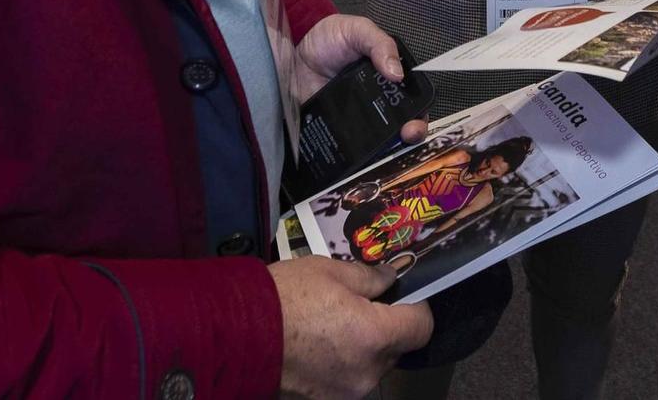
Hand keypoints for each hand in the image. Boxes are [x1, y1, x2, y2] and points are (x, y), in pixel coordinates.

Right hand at [272, 258, 432, 399]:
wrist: (236, 334)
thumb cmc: (284, 297)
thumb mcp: (330, 270)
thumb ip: (369, 277)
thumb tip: (390, 279)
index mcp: (375, 336)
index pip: (421, 328)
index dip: (417, 308)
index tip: (403, 295)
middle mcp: (368, 371)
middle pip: (396, 349)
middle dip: (385, 327)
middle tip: (360, 304)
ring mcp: (346, 391)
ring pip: (371, 366)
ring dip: (363, 347)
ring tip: (331, 325)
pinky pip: (348, 378)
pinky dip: (342, 363)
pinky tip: (317, 345)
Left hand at [292, 15, 427, 143]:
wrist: (293, 52)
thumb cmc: (328, 37)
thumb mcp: (357, 30)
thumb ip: (379, 44)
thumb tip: (397, 72)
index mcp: (387, 77)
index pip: (410, 98)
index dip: (418, 112)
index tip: (415, 122)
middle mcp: (376, 100)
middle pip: (400, 123)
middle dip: (409, 134)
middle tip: (407, 136)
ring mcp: (357, 116)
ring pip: (378, 138)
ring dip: (387, 149)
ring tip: (387, 152)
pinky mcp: (338, 127)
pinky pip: (351, 144)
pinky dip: (358, 153)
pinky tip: (362, 158)